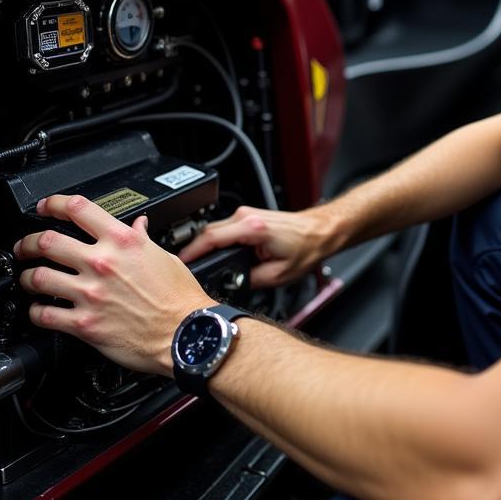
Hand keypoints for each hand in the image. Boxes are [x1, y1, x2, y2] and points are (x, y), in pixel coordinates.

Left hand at [14, 195, 213, 375]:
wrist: (186, 334)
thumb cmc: (180, 298)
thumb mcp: (165, 257)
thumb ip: (143, 239)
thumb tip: (138, 225)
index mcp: (123, 241)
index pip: (77, 209)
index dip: (52, 204)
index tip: (44, 208)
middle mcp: (103, 263)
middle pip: (46, 241)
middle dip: (27, 243)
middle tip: (24, 247)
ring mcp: (90, 293)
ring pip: (37, 277)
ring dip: (27, 278)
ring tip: (28, 280)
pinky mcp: (84, 323)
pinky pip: (43, 315)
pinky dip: (35, 312)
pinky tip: (38, 310)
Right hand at [178, 205, 330, 287]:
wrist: (320, 231)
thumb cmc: (306, 248)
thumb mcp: (278, 275)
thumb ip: (250, 281)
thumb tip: (231, 286)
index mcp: (252, 228)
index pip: (211, 237)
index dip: (191, 252)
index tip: (180, 263)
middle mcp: (247, 216)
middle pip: (208, 232)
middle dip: (194, 251)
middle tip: (184, 270)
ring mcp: (246, 213)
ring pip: (214, 229)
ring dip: (205, 246)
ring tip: (198, 265)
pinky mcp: (248, 216)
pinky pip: (224, 228)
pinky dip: (215, 241)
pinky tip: (214, 254)